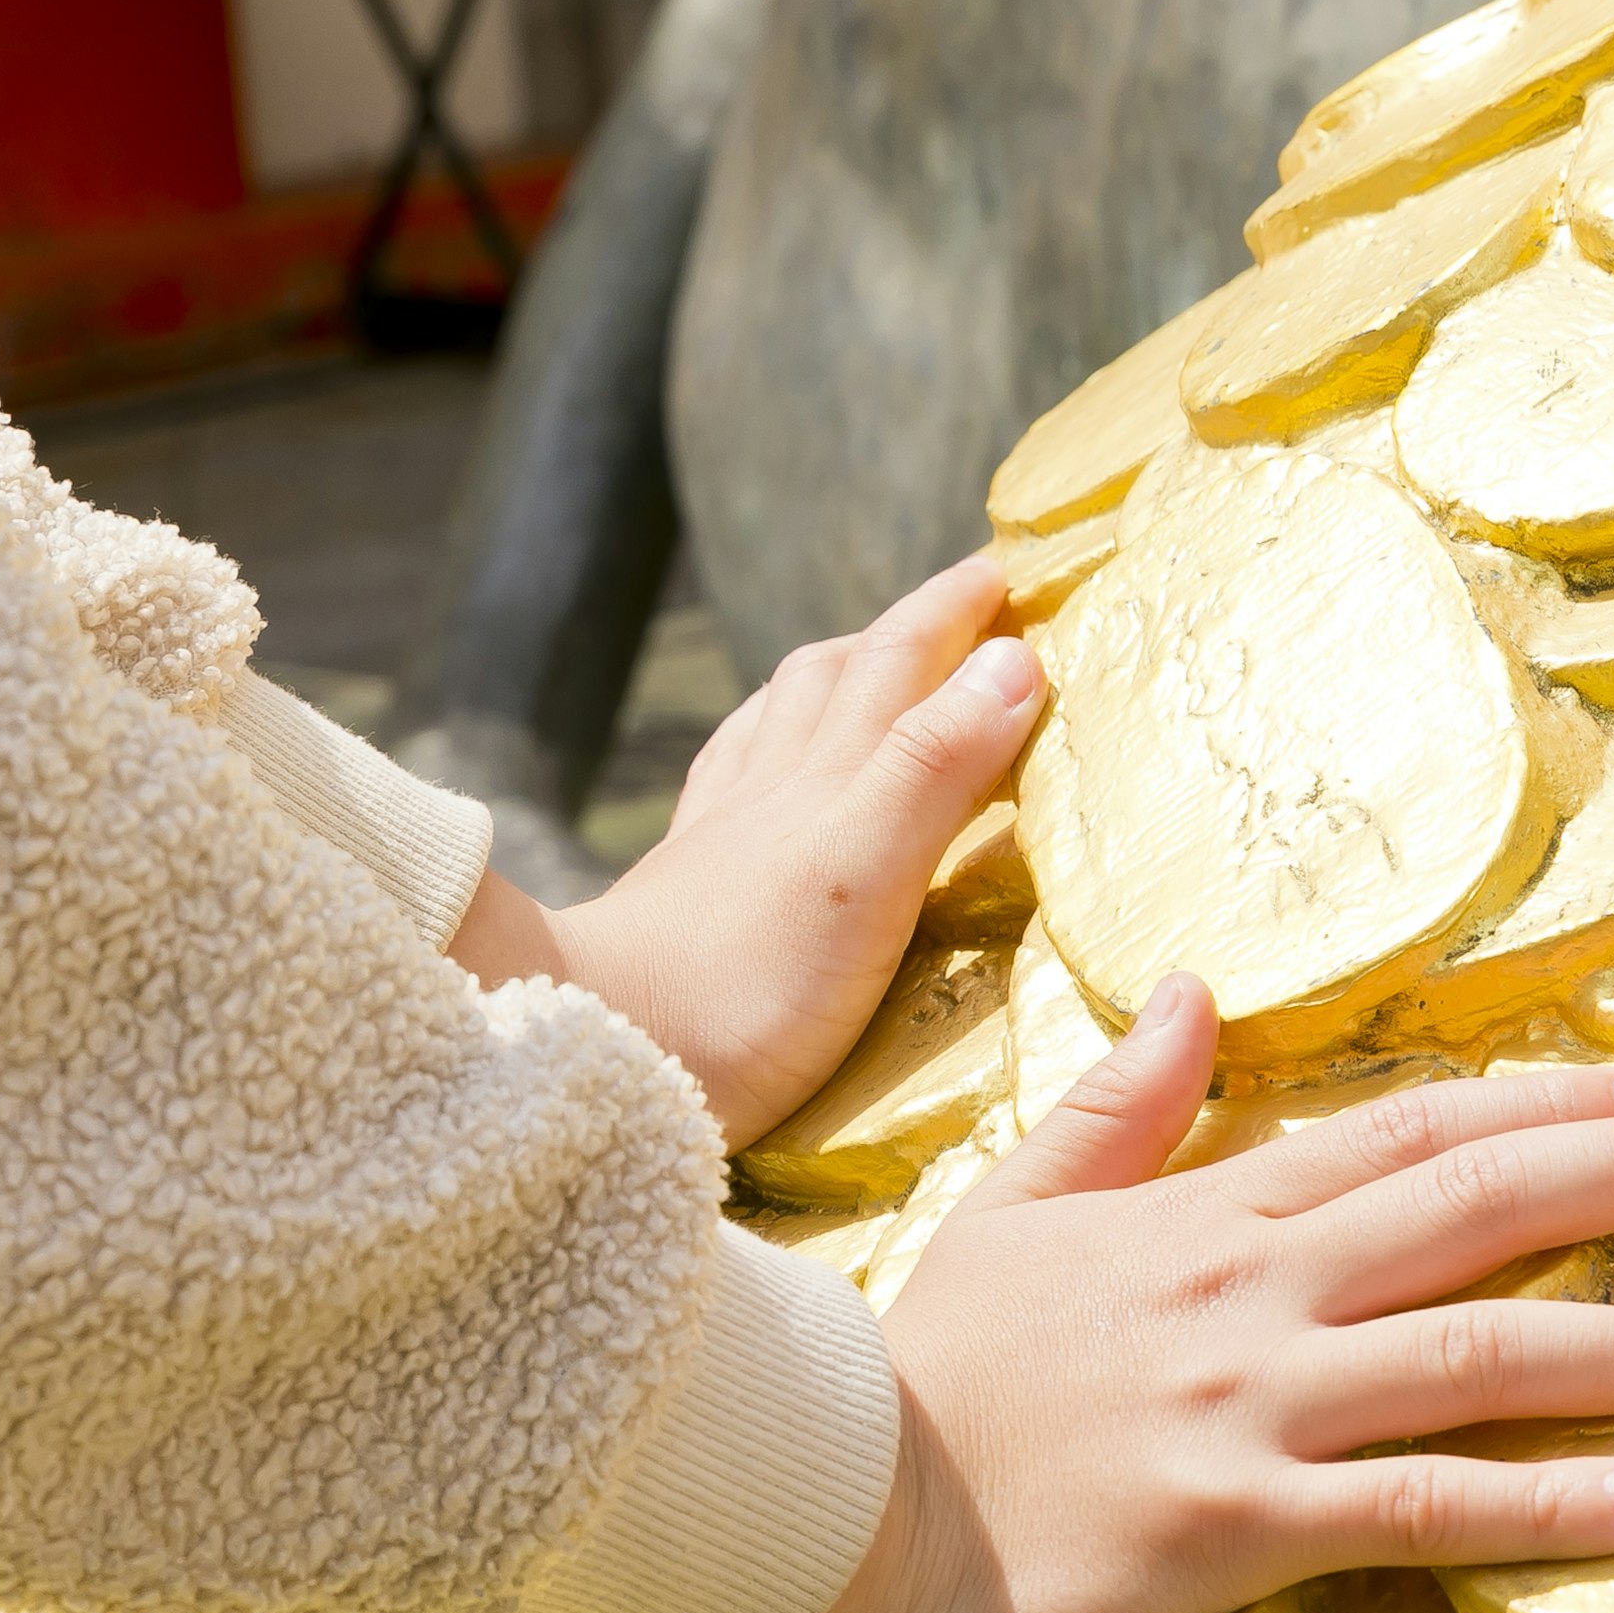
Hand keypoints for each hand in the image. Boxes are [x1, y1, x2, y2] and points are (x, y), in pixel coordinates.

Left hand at [446, 554, 1036, 1145]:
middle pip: (843, 674)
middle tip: (968, 599)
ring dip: (841, 673)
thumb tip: (1014, 658)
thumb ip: (935, 766)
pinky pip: (734, 777)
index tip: (1012, 566)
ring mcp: (724, 834)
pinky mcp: (689, 886)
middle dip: (912, 628)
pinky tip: (769, 757)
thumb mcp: (866, 873)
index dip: (956, 610)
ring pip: (785, 717)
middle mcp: (772, 787)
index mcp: (826, 778)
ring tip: (878, 662)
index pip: (900, 660)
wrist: (599, 1046)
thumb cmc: (744, 983)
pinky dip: (770, 740)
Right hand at [783, 977, 1613, 1612]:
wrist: (819, 1505)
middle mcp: (1252, 1290)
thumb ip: (1117, 1106)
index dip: (1553, 1110)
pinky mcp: (1236, 1521)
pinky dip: (1546, 1502)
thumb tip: (1187, 990)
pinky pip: (1422, 1508)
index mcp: (1204, 1213)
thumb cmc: (916, 1374)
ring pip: (1487, 1354)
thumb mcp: (1010, 1204)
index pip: (1412, 1133)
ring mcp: (1251, 1402)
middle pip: (1482, 1207)